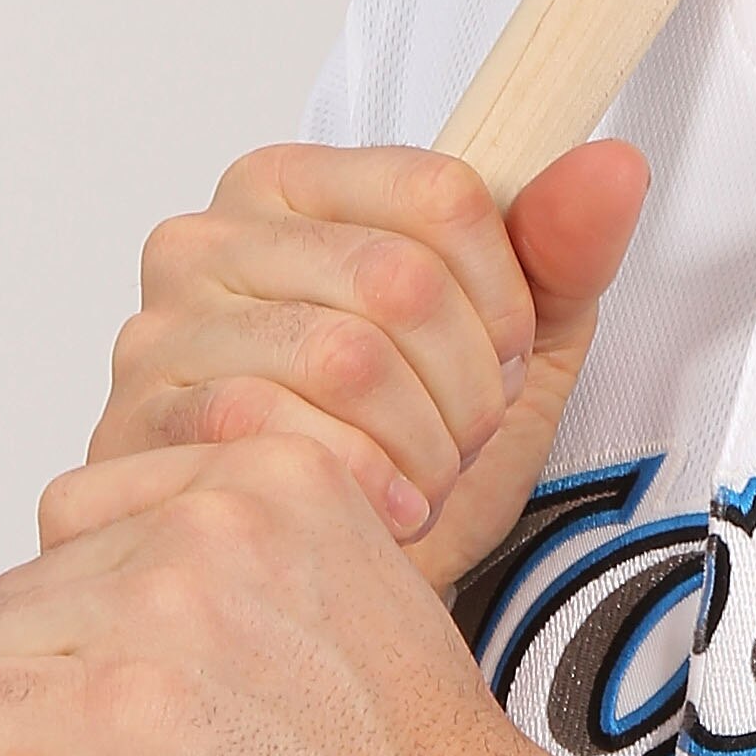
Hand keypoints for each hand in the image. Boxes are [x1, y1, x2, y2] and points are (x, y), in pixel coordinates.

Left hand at [0, 433, 597, 755]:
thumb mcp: (382, 615)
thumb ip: (315, 584)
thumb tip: (232, 628)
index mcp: (282, 479)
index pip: (88, 513)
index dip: (54, 609)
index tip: (63, 688)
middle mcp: (215, 520)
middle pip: (25, 589)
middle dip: (7, 680)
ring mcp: (160, 617)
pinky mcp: (116, 719)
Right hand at [92, 137, 650, 592]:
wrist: (339, 588)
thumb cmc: (412, 452)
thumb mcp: (513, 342)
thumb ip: (563, 247)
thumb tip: (612, 166)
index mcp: (291, 187)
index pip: (442, 191)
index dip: (504, 295)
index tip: (502, 354)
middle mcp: (207, 239)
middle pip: (399, 278)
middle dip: (467, 382)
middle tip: (465, 434)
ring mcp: (162, 331)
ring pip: (349, 359)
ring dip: (423, 443)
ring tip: (426, 476)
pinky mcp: (143, 428)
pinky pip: (285, 436)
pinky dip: (369, 489)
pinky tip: (386, 515)